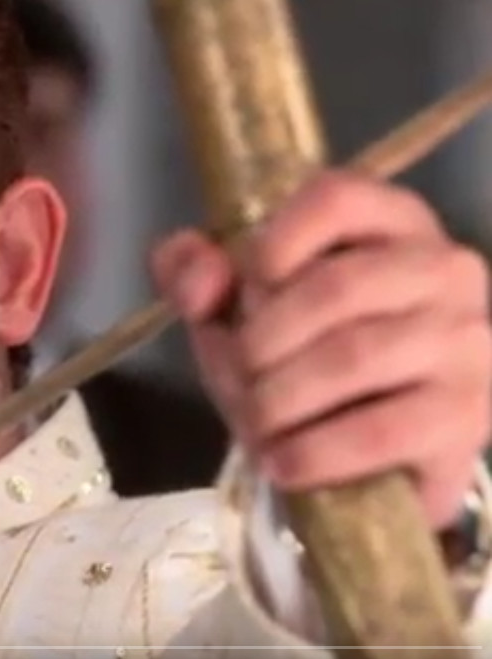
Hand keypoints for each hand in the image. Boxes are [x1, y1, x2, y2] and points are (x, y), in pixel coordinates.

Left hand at [151, 171, 491, 527]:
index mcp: (390, 221)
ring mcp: (467, 341)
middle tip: (239, 378)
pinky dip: (314, 451)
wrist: (371, 452)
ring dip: (278, 400)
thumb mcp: (235, 306)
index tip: (245, 292)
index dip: (271, 246)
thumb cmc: (299, 356)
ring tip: (255, 421)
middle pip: (333, 286)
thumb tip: (200, 278)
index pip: (335, 197)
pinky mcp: (469, 415)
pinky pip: (380, 430)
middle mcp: (444, 268)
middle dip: (260, 342)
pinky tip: (283, 461)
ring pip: (351, 357)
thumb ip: (195, 272)